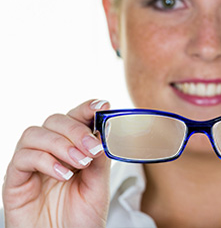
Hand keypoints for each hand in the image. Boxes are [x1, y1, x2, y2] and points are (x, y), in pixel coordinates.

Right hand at [2, 99, 110, 227]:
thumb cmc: (82, 218)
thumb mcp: (98, 185)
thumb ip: (99, 159)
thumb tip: (103, 132)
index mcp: (72, 149)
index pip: (76, 119)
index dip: (87, 108)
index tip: (103, 106)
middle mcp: (50, 152)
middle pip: (55, 121)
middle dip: (75, 130)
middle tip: (91, 148)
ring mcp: (31, 165)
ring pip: (35, 134)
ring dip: (60, 144)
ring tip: (79, 163)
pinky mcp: (15, 180)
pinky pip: (23, 158)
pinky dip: (46, 161)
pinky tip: (64, 175)